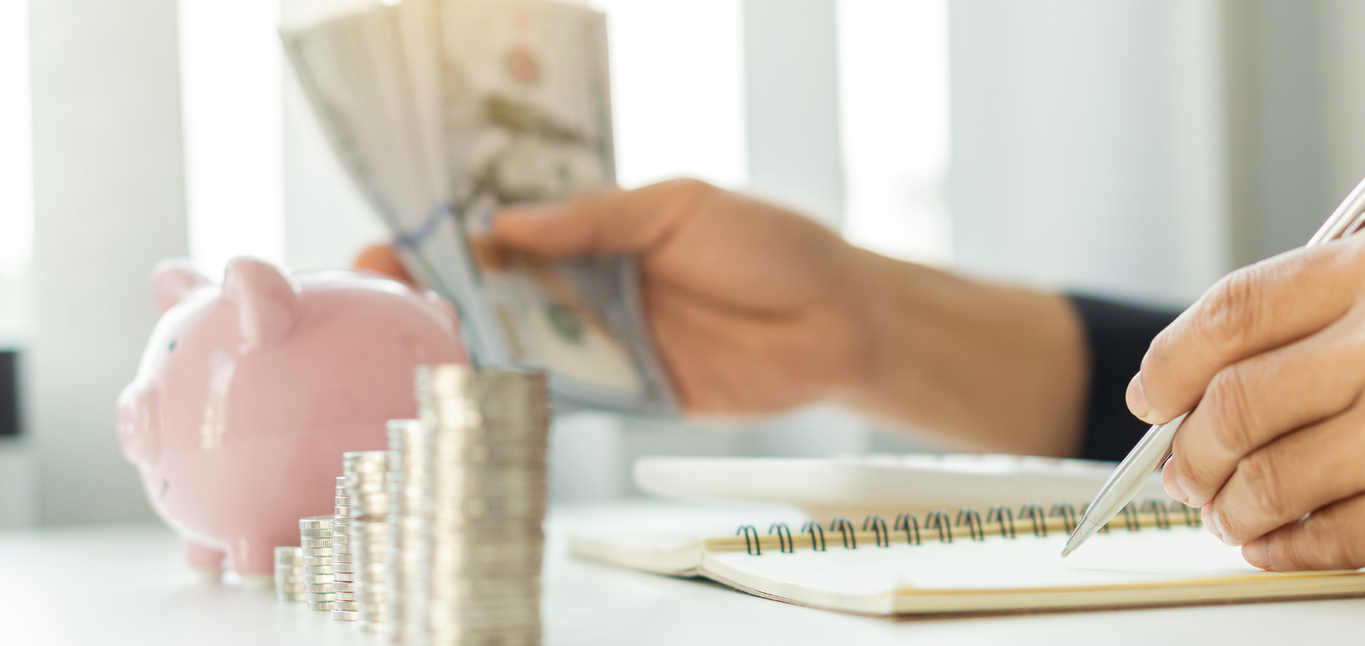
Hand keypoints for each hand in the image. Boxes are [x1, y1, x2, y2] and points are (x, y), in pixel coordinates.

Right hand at [357, 179, 1087, 454]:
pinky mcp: (628, 393)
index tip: (394, 236)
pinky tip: (474, 387)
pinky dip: (518, 393)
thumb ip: (594, 219)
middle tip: (378, 291)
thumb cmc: (773, 247)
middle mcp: (592, 285)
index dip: (448, 231)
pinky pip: (564, 394)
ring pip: (519, 343)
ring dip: (463, 343)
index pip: (506, 227)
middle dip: (433, 288)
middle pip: (496, 289)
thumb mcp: (680, 206)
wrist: (841, 322)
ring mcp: (606, 341)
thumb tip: (506, 224)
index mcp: (598, 230)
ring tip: (410, 339)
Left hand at [1130, 217, 1364, 595]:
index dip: (1170, 361)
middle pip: (1231, 404)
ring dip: (1227, 507)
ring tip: (1228, 511)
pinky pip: (1318, 544)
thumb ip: (1345, 304)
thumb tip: (1223, 362)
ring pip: (1263, 483)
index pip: (1233, 310)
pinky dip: (1280, 550)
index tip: (1152, 393)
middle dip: (1186, 448)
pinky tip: (1278, 543)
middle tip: (1180, 468)